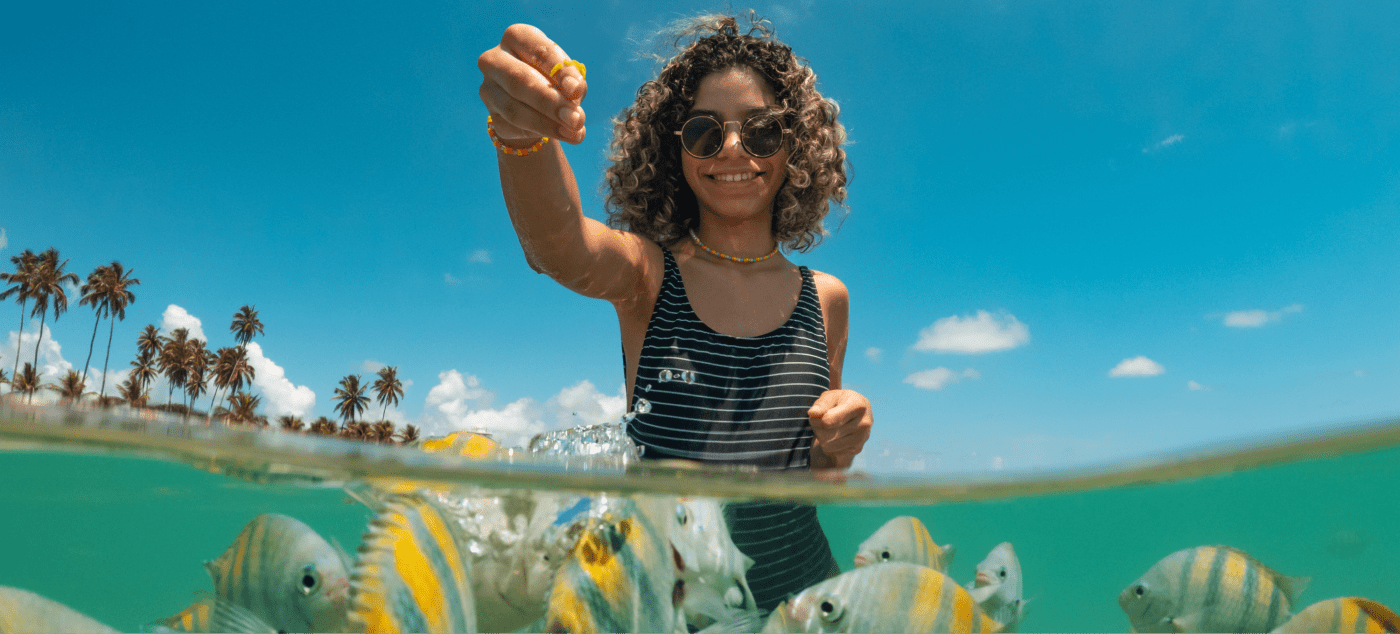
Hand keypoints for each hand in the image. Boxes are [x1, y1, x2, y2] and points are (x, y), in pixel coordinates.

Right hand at [478, 24, 588, 144]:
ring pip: (514, 110)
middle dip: (551, 102)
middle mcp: (494, 59)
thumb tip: (573, 99)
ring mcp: (488, 88)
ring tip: (574, 132)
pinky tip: (560, 134)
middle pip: (519, 81)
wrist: (534, 104)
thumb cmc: (554, 80)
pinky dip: (538, 133)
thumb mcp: (568, 76)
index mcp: (516, 37)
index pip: (539, 51)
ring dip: (547, 124)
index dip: (559, 72)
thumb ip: (573, 84)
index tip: (577, 91)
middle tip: (575, 119)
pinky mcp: (491, 114)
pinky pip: (513, 127)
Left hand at [807, 389, 871, 469]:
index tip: (816, 414)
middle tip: (822, 419)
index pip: (829, 420)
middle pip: (826, 434)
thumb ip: (822, 403)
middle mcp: (864, 423)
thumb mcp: (831, 396)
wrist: (858, 413)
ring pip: (828, 445)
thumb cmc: (840, 402)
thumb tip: (813, 413)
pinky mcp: (857, 449)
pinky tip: (835, 435)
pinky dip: (829, 445)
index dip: (817, 420)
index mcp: (858, 405)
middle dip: (818, 427)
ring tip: (829, 427)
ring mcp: (862, 438)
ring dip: (822, 438)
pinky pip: (832, 452)